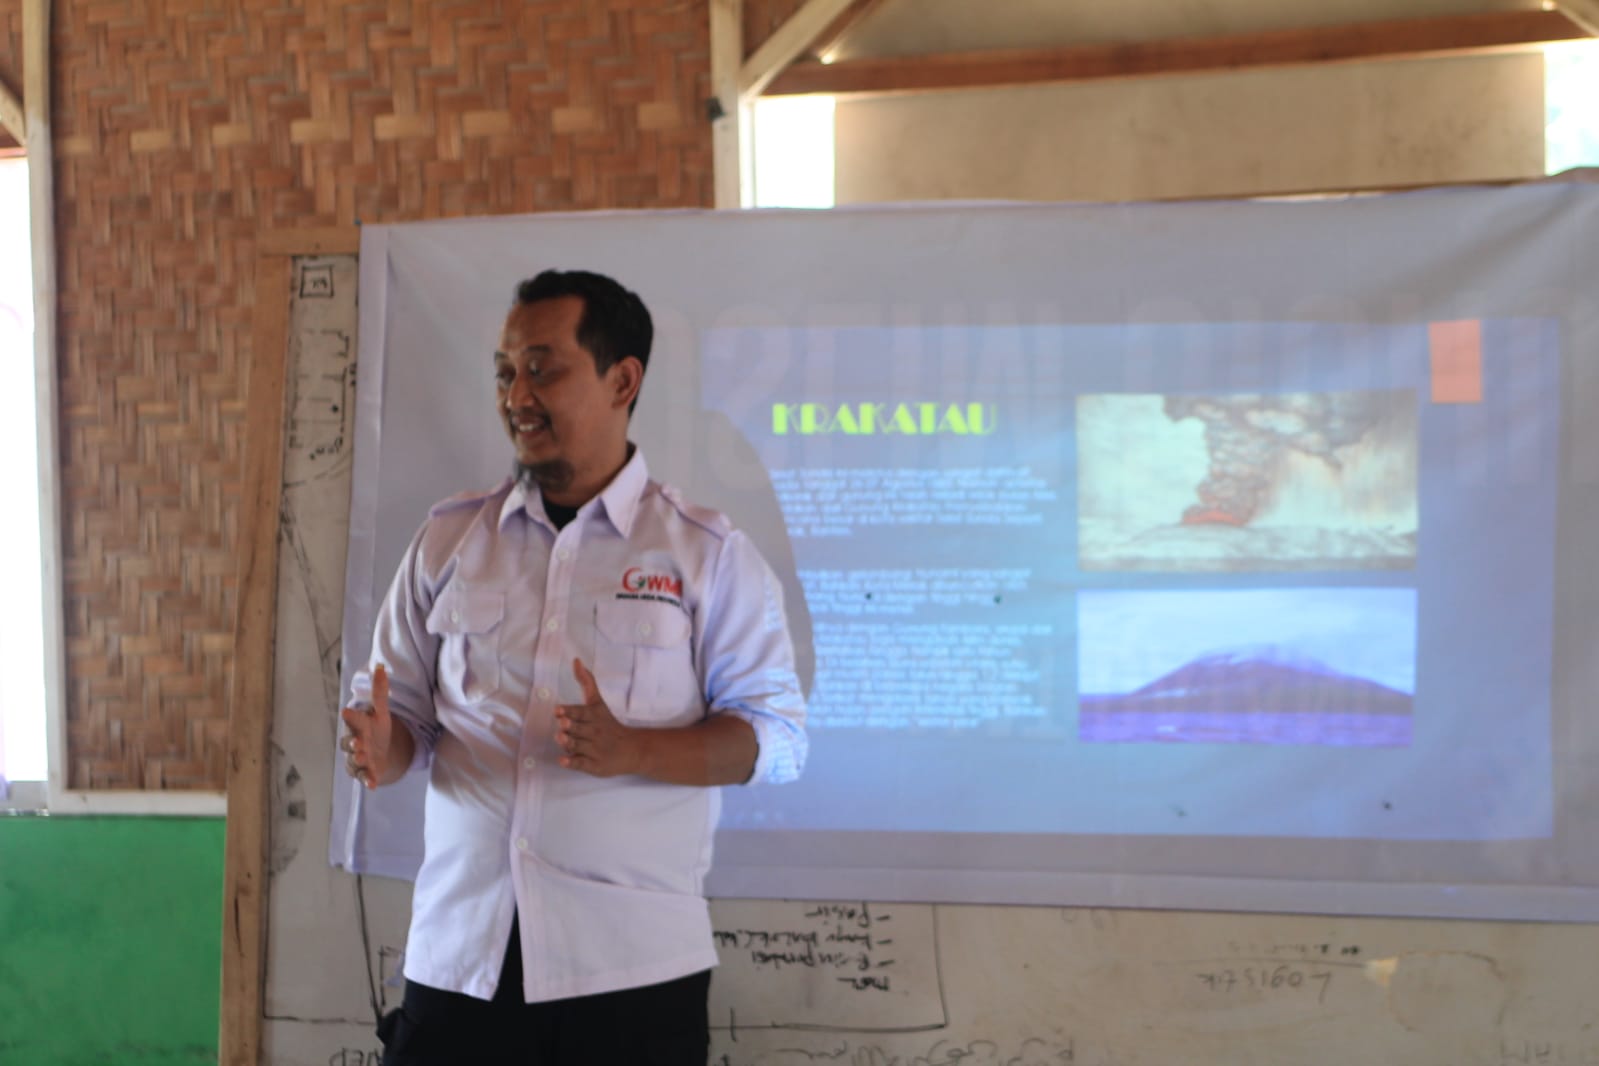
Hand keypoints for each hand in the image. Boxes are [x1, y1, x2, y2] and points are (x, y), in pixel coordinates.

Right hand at [339, 663, 393, 789]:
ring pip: (353, 759)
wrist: (381, 752)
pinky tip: (373, 784)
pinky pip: (363, 776)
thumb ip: (380, 691)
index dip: (350, 715)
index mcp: (358, 724)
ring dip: (358, 759)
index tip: (347, 710)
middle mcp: (355, 741)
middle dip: (351, 742)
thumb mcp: (381, 711)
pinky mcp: (364, 771)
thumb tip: (380, 666)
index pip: (353, 718)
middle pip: (348, 742)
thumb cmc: (376, 729)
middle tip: (357, 741)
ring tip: (363, 757)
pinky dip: (367, 780)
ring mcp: (358, 757)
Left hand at [555, 658, 645, 777]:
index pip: (581, 712)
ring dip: (569, 743)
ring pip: (578, 746)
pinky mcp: (594, 765)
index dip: (570, 711)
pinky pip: (581, 764)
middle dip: (570, 726)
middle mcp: (594, 732)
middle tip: (563, 724)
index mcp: (594, 716)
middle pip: (579, 729)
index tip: (559, 710)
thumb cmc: (608, 724)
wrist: (632, 749)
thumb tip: (575, 660)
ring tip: (561, 738)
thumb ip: (586, 682)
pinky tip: (563, 760)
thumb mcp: (598, 702)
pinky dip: (572, 762)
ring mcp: (594, 750)